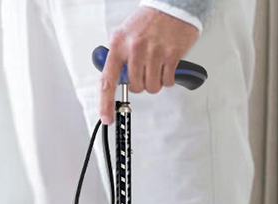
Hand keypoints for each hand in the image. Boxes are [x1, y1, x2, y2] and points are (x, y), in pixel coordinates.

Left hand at [99, 8, 199, 124]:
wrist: (171, 5)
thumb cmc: (148, 22)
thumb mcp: (125, 35)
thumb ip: (119, 59)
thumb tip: (114, 83)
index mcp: (119, 44)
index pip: (108, 80)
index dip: (105, 103)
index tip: (107, 118)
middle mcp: (135, 48)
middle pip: (135, 87)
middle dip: (141, 83)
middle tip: (146, 69)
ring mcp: (154, 51)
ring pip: (151, 87)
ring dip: (155, 82)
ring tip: (157, 64)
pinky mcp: (172, 54)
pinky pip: (167, 81)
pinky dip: (168, 78)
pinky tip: (167, 64)